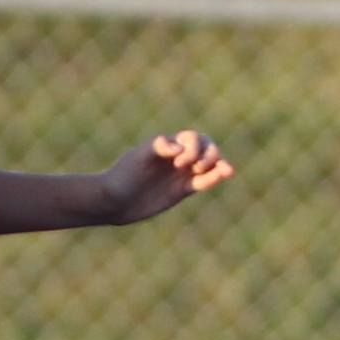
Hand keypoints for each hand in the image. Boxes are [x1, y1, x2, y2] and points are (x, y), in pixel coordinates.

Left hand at [98, 130, 233, 223]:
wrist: (113, 202)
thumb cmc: (122, 176)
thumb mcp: (138, 158)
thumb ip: (158, 148)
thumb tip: (178, 147)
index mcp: (167, 145)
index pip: (192, 138)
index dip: (193, 147)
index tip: (179, 162)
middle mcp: (176, 157)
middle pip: (205, 147)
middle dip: (209, 154)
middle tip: (196, 168)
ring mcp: (181, 173)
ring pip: (208, 164)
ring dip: (218, 164)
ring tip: (226, 171)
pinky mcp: (183, 190)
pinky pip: (204, 181)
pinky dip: (215, 177)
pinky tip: (224, 174)